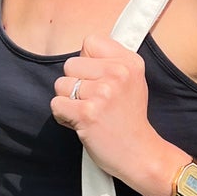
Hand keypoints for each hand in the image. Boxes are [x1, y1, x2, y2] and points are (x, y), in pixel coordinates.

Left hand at [50, 34, 181, 195]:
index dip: (87, 62)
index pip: (90, 42)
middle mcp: (118, 73)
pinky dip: (63, 116)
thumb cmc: (129, 119)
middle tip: (93, 102)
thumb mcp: (133, 81)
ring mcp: (103, 93)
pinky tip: (81, 123)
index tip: (99, 80)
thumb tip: (83, 50)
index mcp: (130, 62)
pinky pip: (56, 104)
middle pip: (70, 64)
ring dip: (68, 102)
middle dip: (75, 84)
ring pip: (61, 85)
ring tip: (88, 113)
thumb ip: (111, 61)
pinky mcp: (88, 113)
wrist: (140, 153)